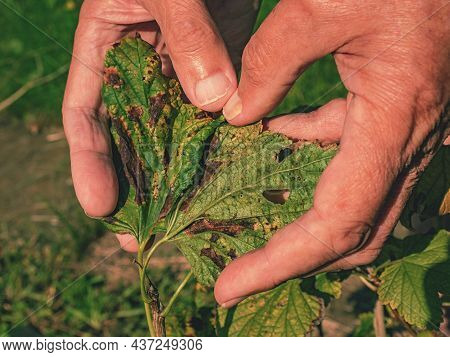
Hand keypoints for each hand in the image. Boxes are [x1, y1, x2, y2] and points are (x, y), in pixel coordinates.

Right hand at [62, 0, 256, 250]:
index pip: (86, 113)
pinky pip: (222, 107)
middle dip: (135, 185)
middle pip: (132, 135)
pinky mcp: (224, 61)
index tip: (99, 206)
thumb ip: (187, 36)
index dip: (89, 162)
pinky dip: (225, 140)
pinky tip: (231, 174)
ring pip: (179, 129)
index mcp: (107, 43)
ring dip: (182, 174)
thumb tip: (214, 104)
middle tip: (138, 236)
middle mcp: (144, 63)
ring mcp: (185, 66)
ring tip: (185, 222)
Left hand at [215, 0, 448, 306]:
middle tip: (237, 268)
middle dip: (293, 258)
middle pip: (353, 232)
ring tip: (249, 216)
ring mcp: (402, 129)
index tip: (228, 285)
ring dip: (303, 216)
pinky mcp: (391, 113)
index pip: (335, 223)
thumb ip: (271, 62)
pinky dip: (311, 161)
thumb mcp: (322, 6)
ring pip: (356, 202)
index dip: (280, 264)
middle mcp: (405, 138)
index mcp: (394, 120)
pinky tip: (277, 138)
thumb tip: (237, 115)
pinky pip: (351, 156)